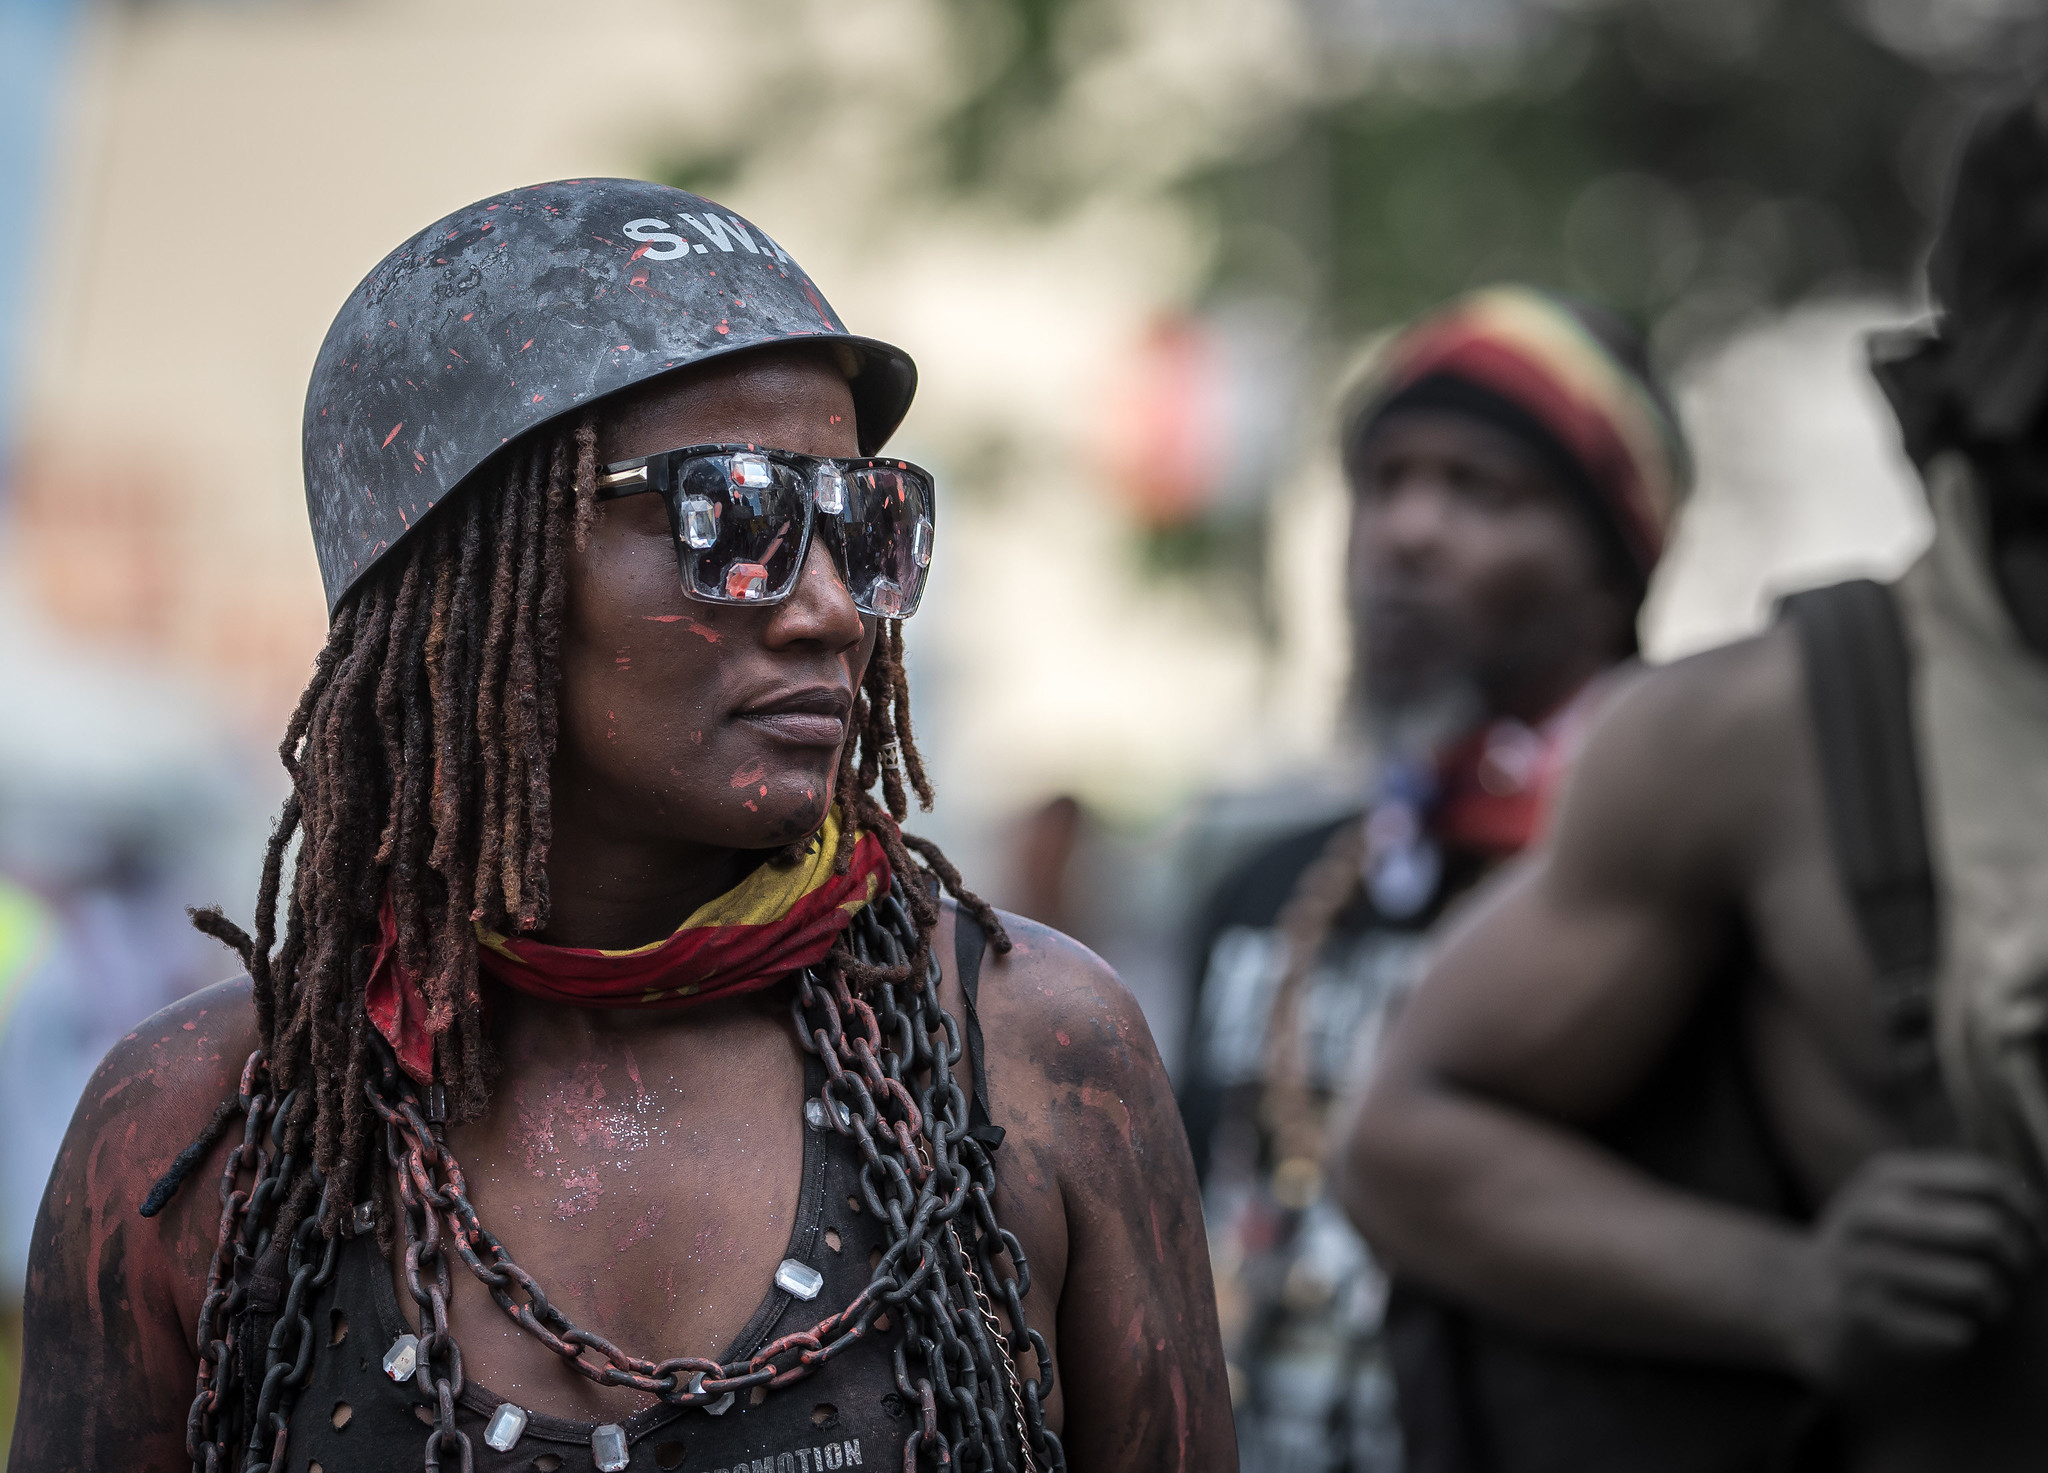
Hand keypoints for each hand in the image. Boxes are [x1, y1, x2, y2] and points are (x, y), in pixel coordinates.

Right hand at [1779, 1151, 2042, 1387]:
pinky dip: (1965, 1332)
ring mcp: (1865, 1266)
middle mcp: (1872, 1215)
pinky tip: (1950, 1326)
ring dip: (1998, 1301)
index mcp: (1885, 1177)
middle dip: (2021, 1258)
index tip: (2033, 1232)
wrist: (1802, 1298)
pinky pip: (1957, 1330)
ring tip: (1989, 1304)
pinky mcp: (1868, 1317)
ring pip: (1979, 1284)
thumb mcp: (1898, 1198)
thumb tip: (2034, 1213)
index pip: (1987, 1180)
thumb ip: (1960, 1193)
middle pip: (1989, 1230)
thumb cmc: (1875, 1245)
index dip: (2027, 1208)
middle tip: (2017, 1273)